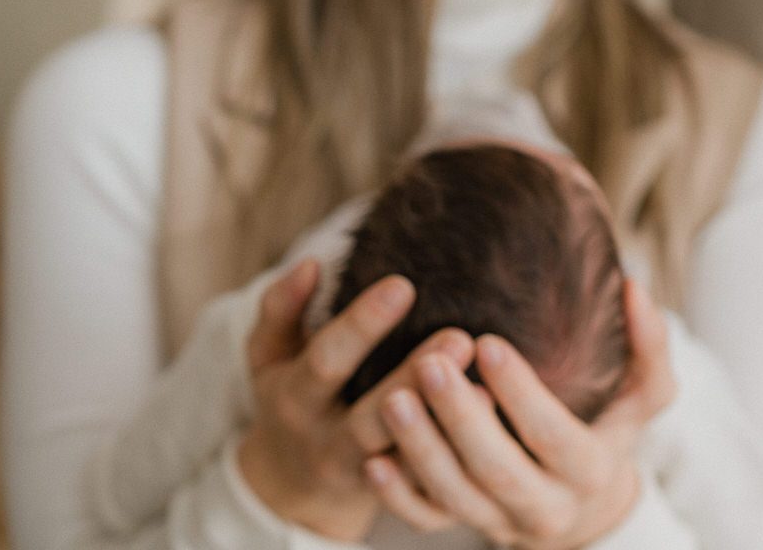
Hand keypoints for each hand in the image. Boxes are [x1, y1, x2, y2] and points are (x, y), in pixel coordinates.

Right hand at [238, 259, 475, 539]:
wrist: (291, 485)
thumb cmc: (291, 397)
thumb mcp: (269, 357)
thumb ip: (282, 309)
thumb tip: (310, 263)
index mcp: (296, 398)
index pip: (327, 359)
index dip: (362, 325)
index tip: (403, 284)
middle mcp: (327, 440)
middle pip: (370, 417)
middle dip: (412, 379)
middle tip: (460, 337)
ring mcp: (363, 474)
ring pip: (404, 457)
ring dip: (444, 423)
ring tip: (485, 386)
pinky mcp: (398, 498)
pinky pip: (430, 486)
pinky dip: (459, 459)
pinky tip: (492, 423)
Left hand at [356, 278, 676, 546]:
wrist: (585, 504)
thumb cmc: (610, 429)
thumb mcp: (644, 394)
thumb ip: (649, 345)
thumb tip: (633, 286)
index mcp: (590, 469)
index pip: (552, 434)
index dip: (521, 394)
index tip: (488, 343)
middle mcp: (546, 506)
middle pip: (497, 468)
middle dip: (460, 418)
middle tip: (429, 363)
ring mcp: (501, 521)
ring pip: (454, 496)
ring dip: (421, 449)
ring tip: (393, 398)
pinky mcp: (467, 526)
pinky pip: (426, 519)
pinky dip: (398, 494)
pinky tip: (375, 457)